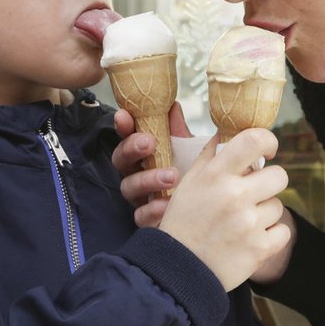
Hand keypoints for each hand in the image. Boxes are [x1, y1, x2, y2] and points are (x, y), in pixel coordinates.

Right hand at [113, 102, 191, 226]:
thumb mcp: (187, 151)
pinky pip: (141, 216)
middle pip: (120, 160)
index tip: (124, 116)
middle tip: (148, 142)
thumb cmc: (191, 175)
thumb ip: (177, 131)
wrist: (204, 211)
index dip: (123, 126)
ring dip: (147, 179)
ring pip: (128, 187)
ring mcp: (139, 198)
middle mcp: (136, 174)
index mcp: (144, 154)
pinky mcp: (147, 219)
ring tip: (171, 176)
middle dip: (131, 148)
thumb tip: (173, 106)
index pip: (127, 136)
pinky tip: (167, 204)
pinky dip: (153, 209)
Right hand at [159, 128, 291, 291]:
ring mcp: (248, 224)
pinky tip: (250, 239)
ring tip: (242, 223)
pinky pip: (283, 231)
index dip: (268, 140)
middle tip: (253, 194)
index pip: (253, 140)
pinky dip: (271, 236)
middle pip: (279, 176)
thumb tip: (224, 133)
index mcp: (215, 176)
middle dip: (269, 183)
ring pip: (278, 206)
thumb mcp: (188, 185)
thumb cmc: (183, 224)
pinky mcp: (259, 248)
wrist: (178, 271)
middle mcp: (234, 196)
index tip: (267, 150)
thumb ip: (208, 157)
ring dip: (265, 213)